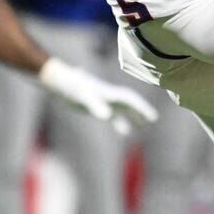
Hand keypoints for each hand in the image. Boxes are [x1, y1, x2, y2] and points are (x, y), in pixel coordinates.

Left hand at [39, 58, 158, 135]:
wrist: (61, 81)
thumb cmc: (73, 85)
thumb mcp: (84, 96)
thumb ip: (96, 105)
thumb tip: (107, 117)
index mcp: (110, 93)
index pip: (131, 100)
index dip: (142, 108)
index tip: (153, 117)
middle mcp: (111, 96)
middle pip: (130, 103)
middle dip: (142, 110)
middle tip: (153, 119)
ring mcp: (105, 101)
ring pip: (123, 110)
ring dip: (133, 116)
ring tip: (143, 126)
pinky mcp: (97, 107)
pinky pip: (113, 116)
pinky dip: (120, 122)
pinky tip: (124, 131)